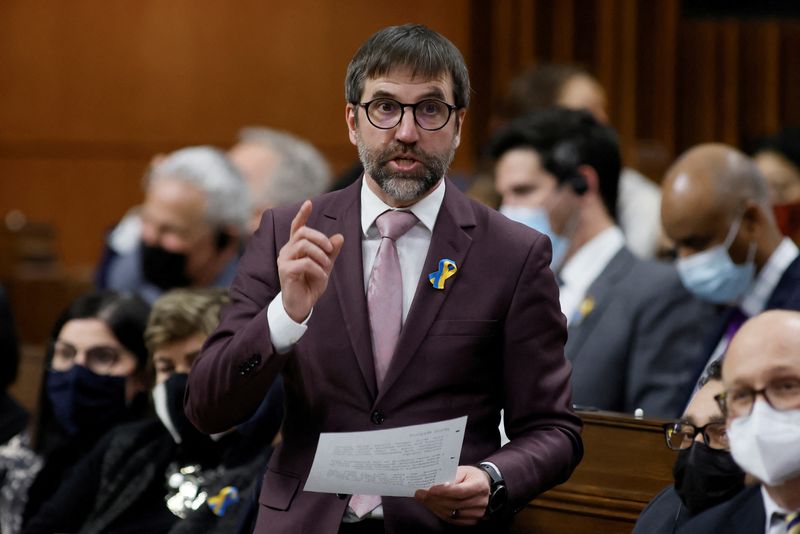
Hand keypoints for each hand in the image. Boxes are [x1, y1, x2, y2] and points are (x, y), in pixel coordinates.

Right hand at [277, 200, 343, 322]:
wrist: (302, 305)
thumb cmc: (310, 284)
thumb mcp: (325, 266)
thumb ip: (331, 252)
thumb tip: (340, 237)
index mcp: (295, 247)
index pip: (297, 227)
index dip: (302, 214)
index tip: (309, 203)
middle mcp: (287, 251)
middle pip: (303, 233)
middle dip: (321, 238)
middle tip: (330, 250)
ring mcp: (284, 260)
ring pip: (304, 245)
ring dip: (320, 254)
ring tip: (326, 266)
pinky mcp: (285, 271)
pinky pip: (305, 263)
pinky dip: (318, 269)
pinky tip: (322, 277)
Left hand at [414, 466, 490, 525]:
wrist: (482, 484)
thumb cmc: (470, 475)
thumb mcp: (462, 470)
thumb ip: (450, 477)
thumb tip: (433, 484)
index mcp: (479, 486)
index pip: (460, 491)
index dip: (444, 491)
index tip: (430, 489)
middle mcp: (480, 501)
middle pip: (454, 504)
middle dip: (435, 500)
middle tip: (420, 494)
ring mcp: (477, 513)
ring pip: (452, 514)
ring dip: (435, 507)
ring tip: (423, 499)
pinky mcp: (471, 520)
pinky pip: (453, 520)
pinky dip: (440, 513)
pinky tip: (431, 506)